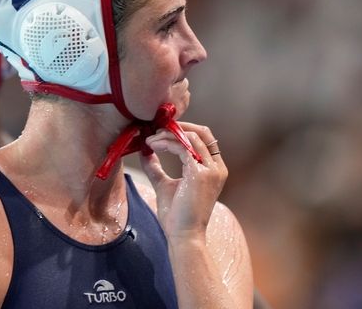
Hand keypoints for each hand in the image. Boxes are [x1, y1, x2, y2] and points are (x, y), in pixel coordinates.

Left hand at [139, 122, 226, 241]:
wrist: (183, 235)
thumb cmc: (177, 215)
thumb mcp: (165, 185)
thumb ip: (156, 167)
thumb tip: (145, 151)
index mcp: (213, 169)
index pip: (203, 138)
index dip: (183, 130)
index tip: (161, 131)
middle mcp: (216, 167)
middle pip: (201, 132)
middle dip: (177, 127)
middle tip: (156, 130)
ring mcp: (211, 169)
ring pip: (190, 137)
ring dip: (167, 135)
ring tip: (150, 140)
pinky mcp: (200, 173)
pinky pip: (182, 146)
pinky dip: (165, 143)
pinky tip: (152, 146)